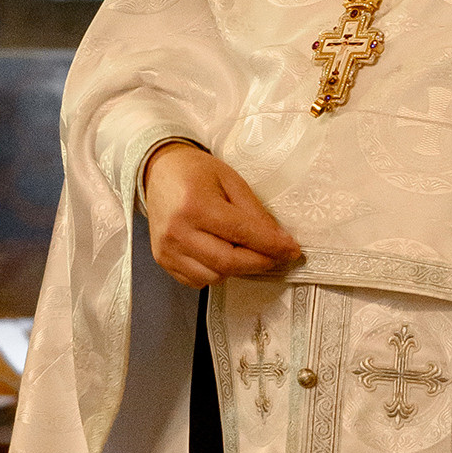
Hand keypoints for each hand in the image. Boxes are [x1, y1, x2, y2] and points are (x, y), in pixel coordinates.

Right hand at [142, 142, 301, 287]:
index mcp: (195, 205)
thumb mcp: (231, 180)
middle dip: (260, 263)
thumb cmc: (197, 173)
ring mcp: (167, 249)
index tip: (292, 250)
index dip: (271, 246)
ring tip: (247, 252)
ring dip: (238, 269)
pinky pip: (197, 280)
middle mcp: (177, 231)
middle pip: (229, 262)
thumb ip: (255, 212)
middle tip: (278, 257)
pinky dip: (216, 273)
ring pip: (214, 276)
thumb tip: (279, 240)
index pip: (242, 234)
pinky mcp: (163, 260)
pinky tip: (223, 256)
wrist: (159, 172)